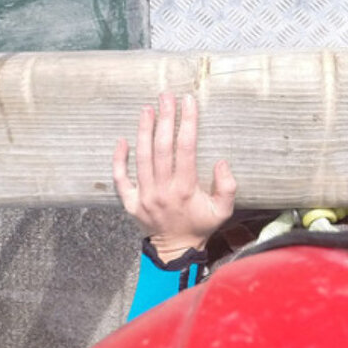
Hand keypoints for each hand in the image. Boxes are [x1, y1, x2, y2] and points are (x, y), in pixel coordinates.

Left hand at [112, 92, 236, 262]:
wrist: (176, 251)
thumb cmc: (200, 226)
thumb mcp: (223, 211)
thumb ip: (227, 187)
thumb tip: (222, 162)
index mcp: (185, 189)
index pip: (186, 148)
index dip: (188, 122)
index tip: (189, 102)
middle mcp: (162, 190)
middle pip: (162, 147)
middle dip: (165, 119)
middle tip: (166, 96)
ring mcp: (144, 195)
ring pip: (142, 157)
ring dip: (144, 131)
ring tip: (147, 109)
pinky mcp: (130, 202)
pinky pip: (120, 178)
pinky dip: (119, 159)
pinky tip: (122, 139)